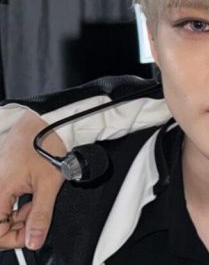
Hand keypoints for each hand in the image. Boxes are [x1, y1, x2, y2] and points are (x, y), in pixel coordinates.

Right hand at [0, 111, 63, 250]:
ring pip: (1, 211)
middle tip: (39, 215)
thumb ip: (41, 216)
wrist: (49, 121)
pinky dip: (20, 202)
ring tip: (39, 201)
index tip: (32, 235)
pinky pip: (5, 198)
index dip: (14, 238)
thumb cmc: (47, 145)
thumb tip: (34, 240)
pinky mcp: (2, 176)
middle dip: (20, 225)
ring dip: (21, 213)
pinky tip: (34, 194)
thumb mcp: (49, 185)